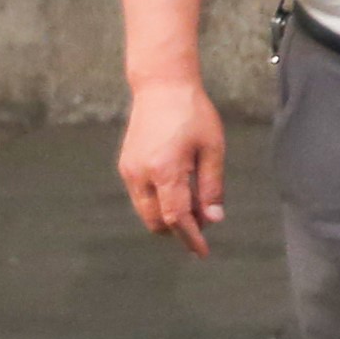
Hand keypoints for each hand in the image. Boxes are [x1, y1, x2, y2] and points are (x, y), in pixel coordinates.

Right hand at [118, 77, 226, 254]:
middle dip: (178, 228)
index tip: (202, 251)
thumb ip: (212, 187)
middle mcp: (141, 174)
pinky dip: (158, 202)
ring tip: (194, 201)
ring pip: (146, 211)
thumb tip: (213, 219)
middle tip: (204, 220)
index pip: (176, 217)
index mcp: (165, 170)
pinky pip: (140, 196)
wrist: (161, 87)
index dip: (190, 237)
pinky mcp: (126, 165)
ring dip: (167, 216)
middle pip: (156, 221)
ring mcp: (129, 170)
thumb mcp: (212, 149)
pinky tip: (178, 188)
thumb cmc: (192, 113)